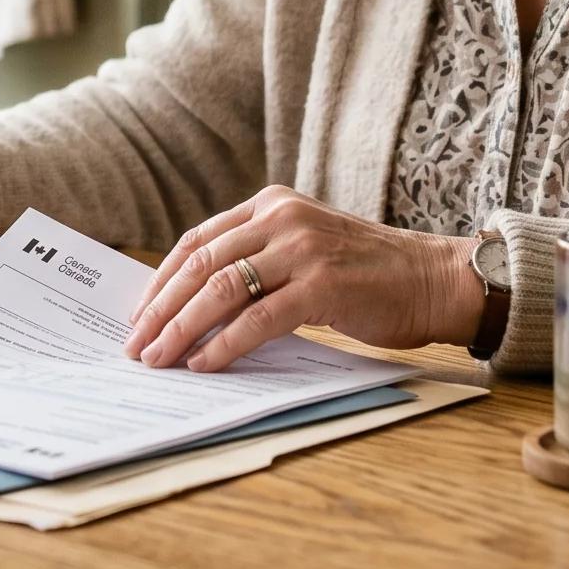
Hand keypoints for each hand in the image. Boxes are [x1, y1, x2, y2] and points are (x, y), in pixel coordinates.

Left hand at [122, 185, 481, 371]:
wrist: (430, 279)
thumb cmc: (366, 273)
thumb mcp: (303, 249)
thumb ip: (257, 262)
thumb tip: (193, 307)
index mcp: (271, 205)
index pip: (198, 241)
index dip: (161, 280)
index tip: (138, 315)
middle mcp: (282, 218)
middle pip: (200, 265)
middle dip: (161, 310)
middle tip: (137, 345)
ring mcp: (302, 249)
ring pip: (221, 290)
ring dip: (182, 330)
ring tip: (160, 359)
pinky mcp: (323, 285)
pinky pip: (258, 319)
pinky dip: (225, 345)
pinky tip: (205, 364)